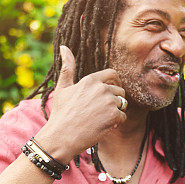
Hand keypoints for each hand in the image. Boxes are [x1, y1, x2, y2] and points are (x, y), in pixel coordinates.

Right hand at [34, 45, 126, 161]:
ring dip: (115, 112)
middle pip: (120, 91)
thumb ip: (67, 67)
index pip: (113, 74)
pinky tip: (102, 126)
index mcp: (90, 80)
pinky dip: (115, 123)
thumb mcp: (62, 88)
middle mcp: (101, 88)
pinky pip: (123, 117)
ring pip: (122, 104)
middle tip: (100, 112)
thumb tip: (64, 46)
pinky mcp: (114, 116)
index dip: (115, 83)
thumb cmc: (61, 113)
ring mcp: (109, 102)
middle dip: (114, 101)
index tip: (111, 92)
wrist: (61, 137)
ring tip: (99, 119)